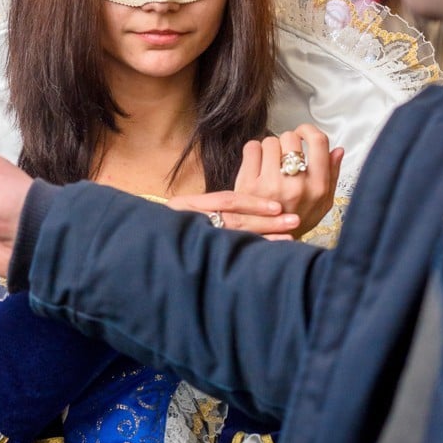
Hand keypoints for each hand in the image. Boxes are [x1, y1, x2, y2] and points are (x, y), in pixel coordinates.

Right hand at [167, 191, 299, 240]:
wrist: (149, 242)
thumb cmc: (173, 227)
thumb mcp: (186, 210)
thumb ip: (211, 205)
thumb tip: (249, 192)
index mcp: (188, 205)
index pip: (225, 201)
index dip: (252, 203)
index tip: (276, 206)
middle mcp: (191, 220)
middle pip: (235, 219)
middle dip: (266, 220)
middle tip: (292, 219)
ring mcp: (195, 237)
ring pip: (234, 235)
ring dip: (264, 234)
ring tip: (289, 234)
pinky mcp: (199, 250)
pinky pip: (230, 249)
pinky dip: (253, 248)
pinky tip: (270, 249)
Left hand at [234, 125, 343, 238]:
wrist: (267, 241)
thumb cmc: (296, 221)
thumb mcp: (323, 203)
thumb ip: (332, 175)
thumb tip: (338, 150)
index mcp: (317, 187)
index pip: (318, 141)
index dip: (308, 130)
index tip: (303, 132)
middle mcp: (295, 185)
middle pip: (290, 138)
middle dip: (287, 142)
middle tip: (284, 155)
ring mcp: (270, 185)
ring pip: (269, 142)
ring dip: (269, 148)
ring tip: (270, 164)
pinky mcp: (248, 184)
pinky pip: (251, 148)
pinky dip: (253, 151)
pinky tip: (257, 164)